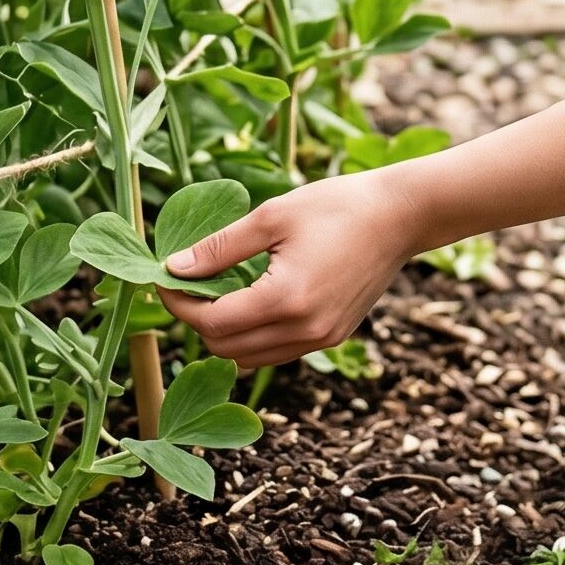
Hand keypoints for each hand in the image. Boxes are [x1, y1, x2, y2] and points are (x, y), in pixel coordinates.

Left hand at [155, 166, 426, 370]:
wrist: (399, 216)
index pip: (213, 322)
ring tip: (216, 291)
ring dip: (225, 332)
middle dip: (198, 319)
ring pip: (250, 358)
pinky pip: (277, 352)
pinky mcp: (332, 337)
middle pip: (226, 348)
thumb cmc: (336, 206)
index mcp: (286, 299)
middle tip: (187, 282)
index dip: (180, 303)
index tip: (165, 277)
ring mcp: (321, 339)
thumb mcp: (271, 217)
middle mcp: (304, 330)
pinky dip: (253, 336)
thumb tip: (173, 268)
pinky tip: (250, 300)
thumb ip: (220, 248)